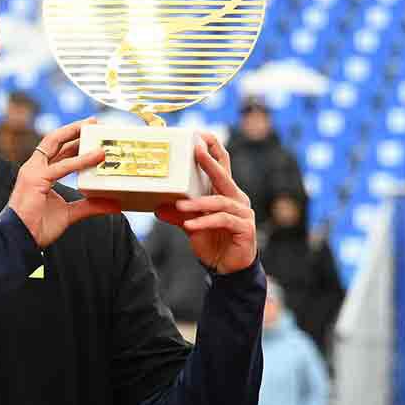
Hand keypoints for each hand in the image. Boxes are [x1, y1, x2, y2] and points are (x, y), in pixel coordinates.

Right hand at [6, 120, 123, 248]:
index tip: (91, 131)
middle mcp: (35, 168)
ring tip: (95, 128)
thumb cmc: (37, 226)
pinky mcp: (35, 179)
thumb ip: (90, 206)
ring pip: (56, 144)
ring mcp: (33, 171)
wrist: (20, 240)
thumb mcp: (70, 214)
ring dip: (76, 134)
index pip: (58, 150)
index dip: (73, 139)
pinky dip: (80, 160)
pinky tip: (96, 156)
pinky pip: (62, 167)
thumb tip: (114, 204)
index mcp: (40, 173)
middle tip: (94, 122)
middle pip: (55, 140)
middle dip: (74, 128)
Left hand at [154, 132, 256, 274]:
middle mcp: (237, 199)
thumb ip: (178, 215)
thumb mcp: (191, 226)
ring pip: (220, 202)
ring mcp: (243, 213)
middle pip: (224, 175)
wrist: (229, 269)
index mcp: (225, 193)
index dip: (213, 148)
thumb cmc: (214, 242)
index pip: (222, 165)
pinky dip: (205, 222)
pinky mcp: (245, 229)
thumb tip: (158, 207)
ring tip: (180, 206)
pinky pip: (223, 221)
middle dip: (209, 161)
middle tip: (195, 149)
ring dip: (198, 204)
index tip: (199, 135)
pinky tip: (190, 226)